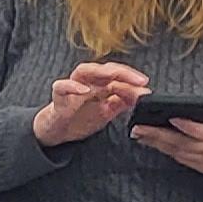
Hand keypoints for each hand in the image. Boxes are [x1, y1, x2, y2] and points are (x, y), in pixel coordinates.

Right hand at [31, 62, 149, 146]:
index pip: (118, 76)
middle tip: (139, 81)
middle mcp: (87, 82)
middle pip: (105, 69)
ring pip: (84, 71)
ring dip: (101, 72)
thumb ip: (122, 103)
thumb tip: (142, 95)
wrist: (56, 132)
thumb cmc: (79, 118)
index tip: (146, 86)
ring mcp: (72, 88)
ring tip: (115, 76)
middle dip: (123, 72)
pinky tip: (84, 90)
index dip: (132, 79)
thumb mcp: (106, 113)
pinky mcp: (58, 98)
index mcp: (99, 85)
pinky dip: (72, 86)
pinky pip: (61, 87)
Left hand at [137, 84, 202, 174]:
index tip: (172, 118)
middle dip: (160, 136)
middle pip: (186, 144)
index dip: (189, 127)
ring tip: (139, 132)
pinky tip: (151, 141)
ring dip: (157, 143)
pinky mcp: (202, 167)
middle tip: (140, 127)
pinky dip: (164, 149)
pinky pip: (180, 158)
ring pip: (179, 153)